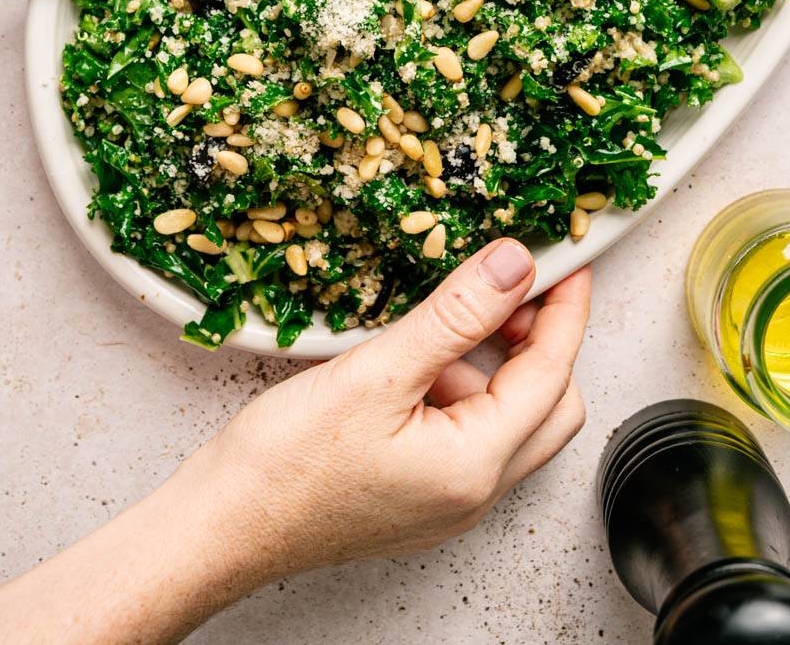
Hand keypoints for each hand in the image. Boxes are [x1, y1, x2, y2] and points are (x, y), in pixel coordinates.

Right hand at [0, 243, 589, 643]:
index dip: (565, 309)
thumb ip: (456, 315)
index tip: (569, 259)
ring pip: (508, 418)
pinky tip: (416, 357)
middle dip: (542, 339)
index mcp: (476, 465)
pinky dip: (461, 387)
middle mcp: (474, 493)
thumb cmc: (285, 464)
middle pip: (549, 404)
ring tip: (446, 317)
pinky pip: (468, 433)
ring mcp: (447, 500)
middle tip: (516, 282)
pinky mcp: (419, 495)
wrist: (220, 529)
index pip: (552, 373)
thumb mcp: (377, 371)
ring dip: (494, 362)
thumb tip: (515, 264)